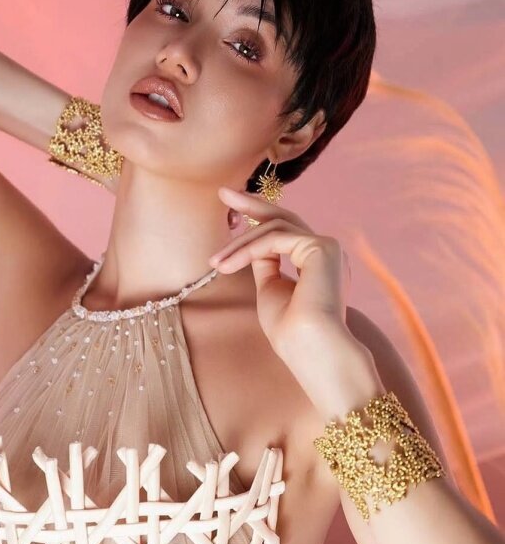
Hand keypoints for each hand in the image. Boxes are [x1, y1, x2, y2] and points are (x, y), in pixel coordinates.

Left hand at [209, 187, 365, 392]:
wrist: (311, 351)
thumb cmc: (290, 332)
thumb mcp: (270, 291)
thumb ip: (265, 265)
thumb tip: (252, 244)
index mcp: (319, 264)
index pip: (286, 231)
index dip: (258, 216)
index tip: (232, 205)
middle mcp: (327, 252)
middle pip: (285, 218)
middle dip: (252, 203)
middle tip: (223, 192)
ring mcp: (328, 248)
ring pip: (276, 228)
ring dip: (240, 243)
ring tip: (216, 263)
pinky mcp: (323, 247)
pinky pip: (276, 238)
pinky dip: (248, 249)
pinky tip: (228, 265)